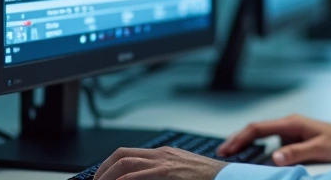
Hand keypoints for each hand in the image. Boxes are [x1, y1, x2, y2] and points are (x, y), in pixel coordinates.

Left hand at [94, 146, 226, 179]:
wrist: (229, 178)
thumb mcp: (183, 174)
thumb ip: (163, 176)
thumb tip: (144, 179)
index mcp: (164, 155)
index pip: (128, 154)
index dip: (109, 166)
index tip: (101, 179)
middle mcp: (162, 155)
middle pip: (121, 155)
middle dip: (102, 170)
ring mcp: (165, 162)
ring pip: (124, 162)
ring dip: (106, 176)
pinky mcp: (168, 172)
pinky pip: (136, 175)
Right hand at [218, 114, 330, 165]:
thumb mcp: (320, 149)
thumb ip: (297, 153)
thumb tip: (274, 157)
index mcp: (292, 123)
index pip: (258, 128)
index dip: (240, 138)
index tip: (227, 149)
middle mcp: (288, 124)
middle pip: (255, 130)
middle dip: (237, 140)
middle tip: (221, 154)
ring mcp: (290, 131)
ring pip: (260, 135)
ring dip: (245, 144)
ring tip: (229, 155)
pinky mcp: (292, 138)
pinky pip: (269, 142)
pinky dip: (256, 148)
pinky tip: (249, 157)